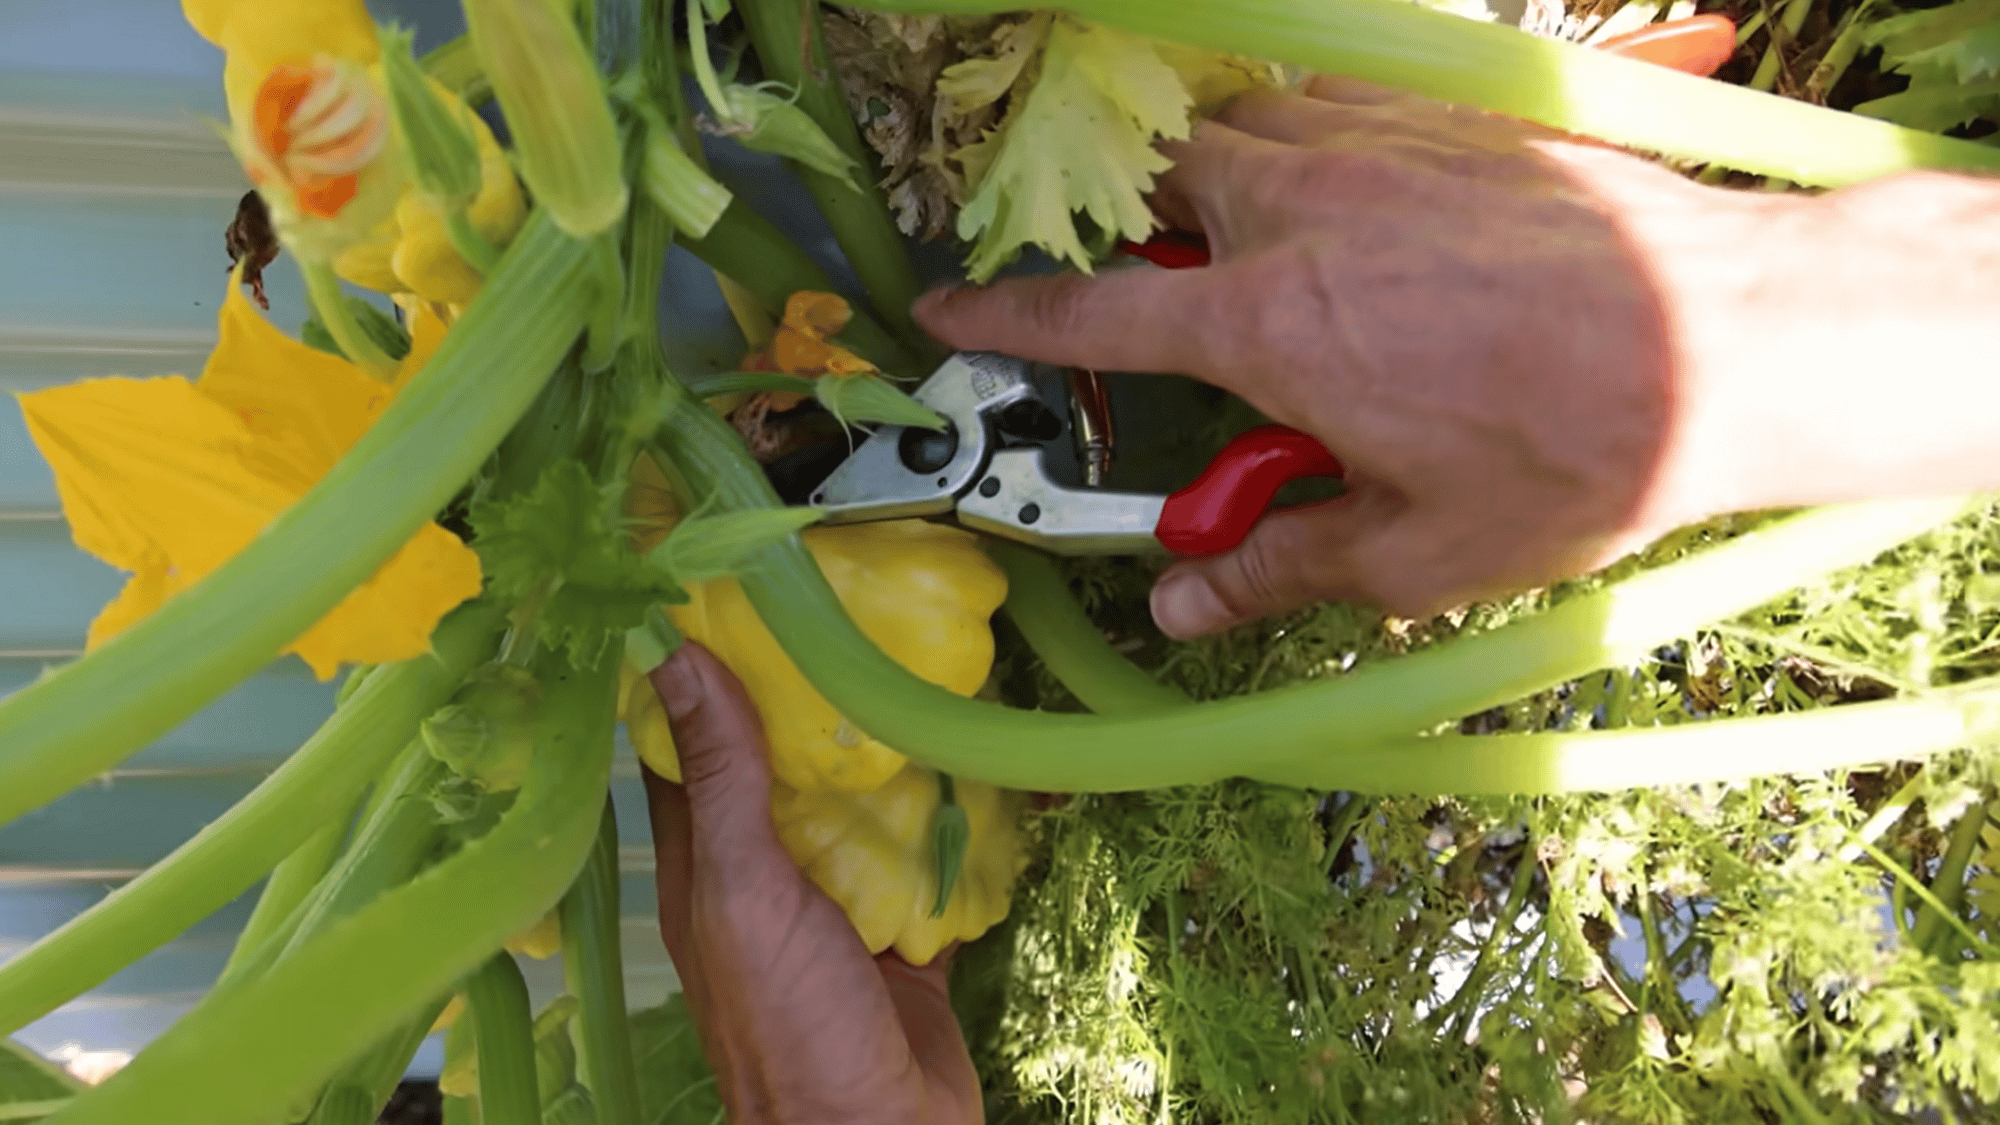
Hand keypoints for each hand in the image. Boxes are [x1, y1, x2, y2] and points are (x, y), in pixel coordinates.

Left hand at [641, 643, 983, 1124]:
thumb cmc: (791, 1025)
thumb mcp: (745, 889)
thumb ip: (722, 778)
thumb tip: (677, 656)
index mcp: (706, 859)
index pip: (692, 742)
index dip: (708, 669)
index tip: (741, 592)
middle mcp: (766, 874)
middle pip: (785, 765)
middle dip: (817, 699)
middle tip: (860, 612)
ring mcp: (838, 905)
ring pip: (860, 808)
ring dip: (889, 754)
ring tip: (926, 668)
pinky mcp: (904, 936)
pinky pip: (927, 861)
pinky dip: (950, 821)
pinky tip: (977, 765)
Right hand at [914, 77, 1815, 633]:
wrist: (1736, 336)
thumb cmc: (1573, 453)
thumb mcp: (1413, 550)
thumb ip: (1276, 566)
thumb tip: (1180, 608)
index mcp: (1267, 323)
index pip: (1091, 313)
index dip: (1003, 315)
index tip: (945, 305)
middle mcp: (1301, 210)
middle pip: (1160, 186)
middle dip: (1136, 227)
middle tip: (1162, 291)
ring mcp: (1376, 144)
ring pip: (1244, 128)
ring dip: (1222, 181)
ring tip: (1261, 247)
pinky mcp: (1447, 116)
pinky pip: (1334, 104)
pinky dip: (1309, 144)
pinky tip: (1356, 204)